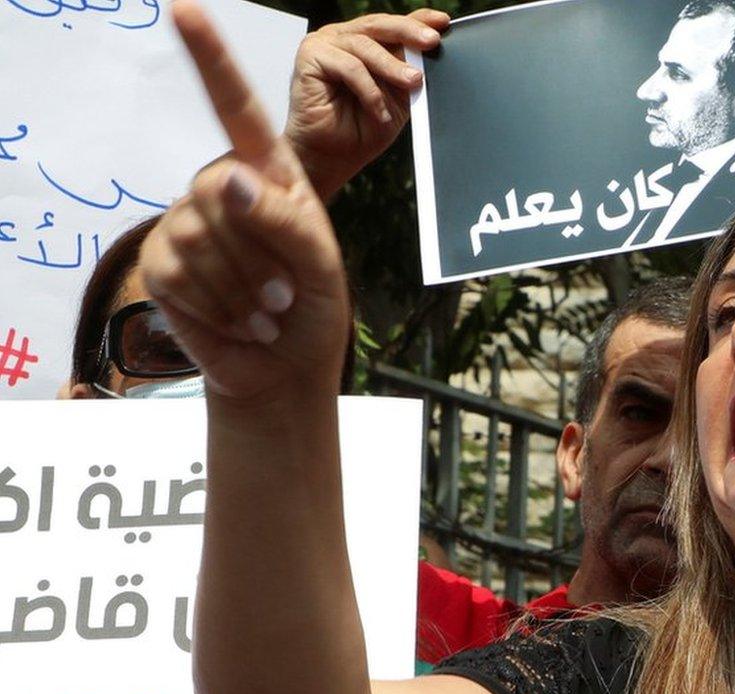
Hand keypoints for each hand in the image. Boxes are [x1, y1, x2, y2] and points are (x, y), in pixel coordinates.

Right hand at [141, 0, 350, 403]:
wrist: (283, 366)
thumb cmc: (313, 307)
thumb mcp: (320, 260)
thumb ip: (285, 219)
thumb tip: (229, 179)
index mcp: (268, 172)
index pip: (236, 107)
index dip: (211, 58)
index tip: (186, 8)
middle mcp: (220, 187)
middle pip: (222, 195)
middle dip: (263, 256)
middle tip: (285, 293)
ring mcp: (186, 221)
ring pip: (201, 238)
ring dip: (244, 289)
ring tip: (266, 310)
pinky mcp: (161, 261)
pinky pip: (179, 273)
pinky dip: (218, 309)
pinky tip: (240, 323)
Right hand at [284, 9, 449, 200]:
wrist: (333, 156)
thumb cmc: (363, 128)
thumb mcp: (398, 98)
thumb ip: (409, 73)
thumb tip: (432, 54)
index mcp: (365, 41)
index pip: (393, 24)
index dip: (418, 19)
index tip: (443, 22)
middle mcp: (343, 37)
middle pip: (379, 25)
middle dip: (409, 32)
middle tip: (432, 41)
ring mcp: (324, 44)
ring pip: (366, 45)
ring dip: (392, 66)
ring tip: (413, 83)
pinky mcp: (310, 56)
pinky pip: (349, 66)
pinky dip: (369, 89)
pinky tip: (379, 110)